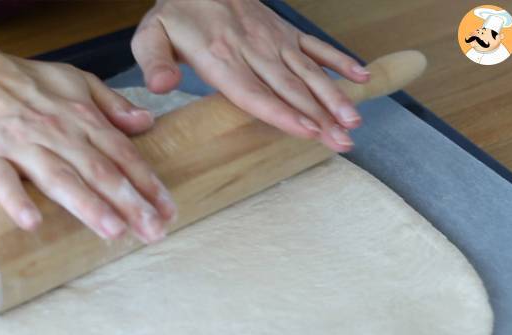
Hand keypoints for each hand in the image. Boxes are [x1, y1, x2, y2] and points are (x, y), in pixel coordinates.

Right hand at [0, 39, 175, 242]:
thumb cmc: (29, 82)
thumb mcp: (79, 82)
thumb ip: (113, 105)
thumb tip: (147, 121)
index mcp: (83, 119)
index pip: (124, 155)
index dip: (148, 183)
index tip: (168, 210)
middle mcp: (59, 134)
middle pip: (100, 172)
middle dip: (130, 203)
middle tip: (154, 231)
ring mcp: (22, 145)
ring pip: (60, 178)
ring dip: (88, 205)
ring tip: (114, 231)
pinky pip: (1, 181)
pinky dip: (16, 200)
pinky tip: (33, 223)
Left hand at [132, 0, 369, 151]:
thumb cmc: (176, 16)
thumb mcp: (149, 35)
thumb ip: (152, 61)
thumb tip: (161, 85)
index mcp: (221, 58)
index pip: (255, 92)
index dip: (283, 113)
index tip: (309, 131)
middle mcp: (254, 50)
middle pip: (290, 89)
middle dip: (319, 117)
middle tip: (343, 142)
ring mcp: (274, 41)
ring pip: (308, 71)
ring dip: (334, 96)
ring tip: (354, 121)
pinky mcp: (285, 33)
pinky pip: (316, 46)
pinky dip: (339, 61)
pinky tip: (362, 77)